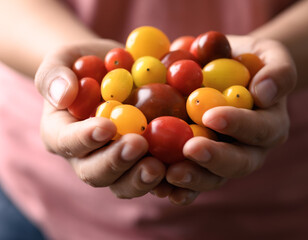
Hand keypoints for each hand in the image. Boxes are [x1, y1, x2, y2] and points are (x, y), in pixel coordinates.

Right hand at [35, 39, 165, 198]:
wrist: (112, 72)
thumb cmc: (85, 65)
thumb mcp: (65, 59)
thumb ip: (55, 75)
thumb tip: (64, 96)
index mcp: (61, 134)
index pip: (66, 142)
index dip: (85, 138)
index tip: (107, 126)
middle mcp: (86, 156)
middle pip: (95, 172)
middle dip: (116, 162)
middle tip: (138, 145)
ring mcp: (116, 164)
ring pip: (123, 184)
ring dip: (140, 179)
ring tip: (159, 167)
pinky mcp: (141, 163)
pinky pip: (152, 179)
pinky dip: (166, 179)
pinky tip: (181, 170)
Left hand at [159, 36, 296, 204]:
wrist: (227, 71)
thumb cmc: (249, 62)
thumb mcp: (270, 55)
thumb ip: (277, 71)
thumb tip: (264, 92)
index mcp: (269, 125)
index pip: (259, 129)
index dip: (238, 125)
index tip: (211, 116)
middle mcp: (250, 149)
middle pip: (238, 163)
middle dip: (215, 159)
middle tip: (190, 150)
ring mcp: (224, 160)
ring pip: (213, 178)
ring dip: (193, 179)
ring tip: (171, 174)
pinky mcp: (200, 164)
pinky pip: (190, 181)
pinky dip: (176, 187)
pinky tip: (160, 186)